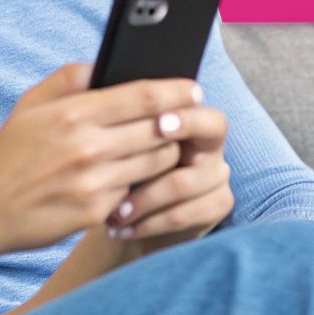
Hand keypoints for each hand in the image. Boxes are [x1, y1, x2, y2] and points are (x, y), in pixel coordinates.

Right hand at [0, 63, 201, 256]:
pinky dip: (141, 182)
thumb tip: (110, 64)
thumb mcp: (31, 103)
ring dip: (165, 152)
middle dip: (178, 123)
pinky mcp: (96, 212)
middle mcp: (88, 147)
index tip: (193, 89)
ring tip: (162, 145)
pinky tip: (135, 175)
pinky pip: (137, 190)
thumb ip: (72, 77)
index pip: (144, 96)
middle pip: (160, 130)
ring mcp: (94, 183)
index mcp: (73, 113)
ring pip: (156, 161)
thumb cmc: (10, 152)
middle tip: (186, 119)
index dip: (177, 90)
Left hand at [103, 105, 231, 250]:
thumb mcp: (114, 143)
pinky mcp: (218, 205)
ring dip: (144, 199)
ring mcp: (218, 175)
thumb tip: (95, 84)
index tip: (158, 124)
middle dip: (162, 153)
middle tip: (123, 166)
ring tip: (114, 212)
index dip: (183, 114)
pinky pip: (185, 214)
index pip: (196, 103)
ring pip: (184, 182)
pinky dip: (149, 223)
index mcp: (186, 116)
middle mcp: (208, 141)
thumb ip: (112, 116)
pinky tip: (123, 230)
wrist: (130, 217)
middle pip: (209, 135)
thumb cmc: (120, 169)